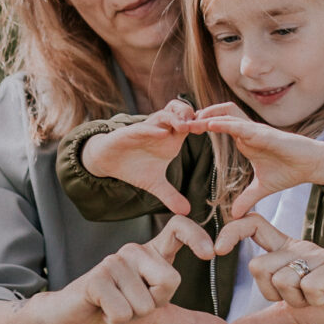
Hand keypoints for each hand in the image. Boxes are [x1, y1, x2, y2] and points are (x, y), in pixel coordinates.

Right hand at [37, 216, 226, 323]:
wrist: (72, 319)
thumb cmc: (115, 310)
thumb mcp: (158, 316)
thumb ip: (191, 321)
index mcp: (152, 254)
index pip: (178, 227)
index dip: (197, 236)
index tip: (211, 254)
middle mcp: (134, 250)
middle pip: (171, 280)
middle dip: (155, 304)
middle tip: (132, 303)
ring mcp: (114, 261)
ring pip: (146, 302)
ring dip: (131, 315)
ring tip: (115, 306)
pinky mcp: (96, 278)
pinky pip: (124, 311)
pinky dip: (115, 320)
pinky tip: (102, 311)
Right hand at [82, 99, 194, 213]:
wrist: (107, 162)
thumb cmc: (133, 167)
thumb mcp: (155, 184)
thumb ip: (171, 195)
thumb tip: (186, 212)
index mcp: (171, 139)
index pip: (191, 124)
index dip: (203, 125)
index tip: (216, 133)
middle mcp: (161, 131)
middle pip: (181, 111)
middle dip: (193, 116)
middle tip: (202, 127)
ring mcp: (146, 130)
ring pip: (164, 114)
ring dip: (175, 119)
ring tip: (185, 128)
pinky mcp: (130, 132)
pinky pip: (143, 127)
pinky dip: (153, 129)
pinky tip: (162, 134)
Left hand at [183, 103, 323, 216]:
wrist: (313, 165)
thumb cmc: (291, 170)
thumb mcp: (263, 188)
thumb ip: (248, 198)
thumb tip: (235, 215)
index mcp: (245, 140)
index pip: (218, 125)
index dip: (201, 125)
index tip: (182, 131)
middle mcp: (248, 131)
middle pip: (218, 114)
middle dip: (199, 117)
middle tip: (179, 123)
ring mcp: (256, 130)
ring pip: (227, 114)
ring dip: (207, 115)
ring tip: (189, 121)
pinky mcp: (265, 134)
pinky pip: (241, 125)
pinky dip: (224, 123)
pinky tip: (209, 124)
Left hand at [215, 214, 323, 323]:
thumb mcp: (292, 314)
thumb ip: (261, 321)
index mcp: (287, 253)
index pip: (253, 226)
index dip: (231, 231)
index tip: (217, 251)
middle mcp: (300, 248)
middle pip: (260, 265)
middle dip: (275, 294)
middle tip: (301, 298)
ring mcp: (320, 255)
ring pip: (284, 279)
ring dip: (300, 300)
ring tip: (321, 296)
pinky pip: (310, 284)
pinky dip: (317, 299)